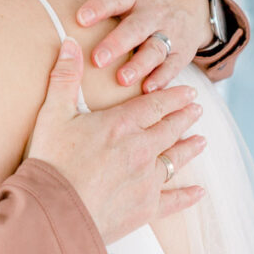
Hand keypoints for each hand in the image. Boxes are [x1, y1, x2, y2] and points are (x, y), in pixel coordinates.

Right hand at [27, 38, 204, 244]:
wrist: (54, 210)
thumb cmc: (51, 161)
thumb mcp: (53, 113)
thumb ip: (64, 77)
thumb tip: (70, 43)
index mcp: (121, 124)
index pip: (155, 105)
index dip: (173, 97)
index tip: (188, 92)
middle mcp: (141, 149)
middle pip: (170, 129)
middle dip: (184, 117)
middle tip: (197, 110)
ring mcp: (146, 180)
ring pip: (175, 160)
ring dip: (189, 148)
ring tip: (201, 141)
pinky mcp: (145, 209)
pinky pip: (174, 200)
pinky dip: (187, 196)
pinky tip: (199, 192)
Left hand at [68, 0, 210, 90]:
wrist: (195, 1)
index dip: (99, 7)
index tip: (80, 18)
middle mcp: (153, 11)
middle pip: (136, 28)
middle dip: (118, 43)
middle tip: (97, 59)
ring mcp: (170, 32)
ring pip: (155, 50)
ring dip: (140, 66)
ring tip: (122, 80)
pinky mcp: (182, 51)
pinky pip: (173, 66)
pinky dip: (162, 79)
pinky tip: (148, 91)